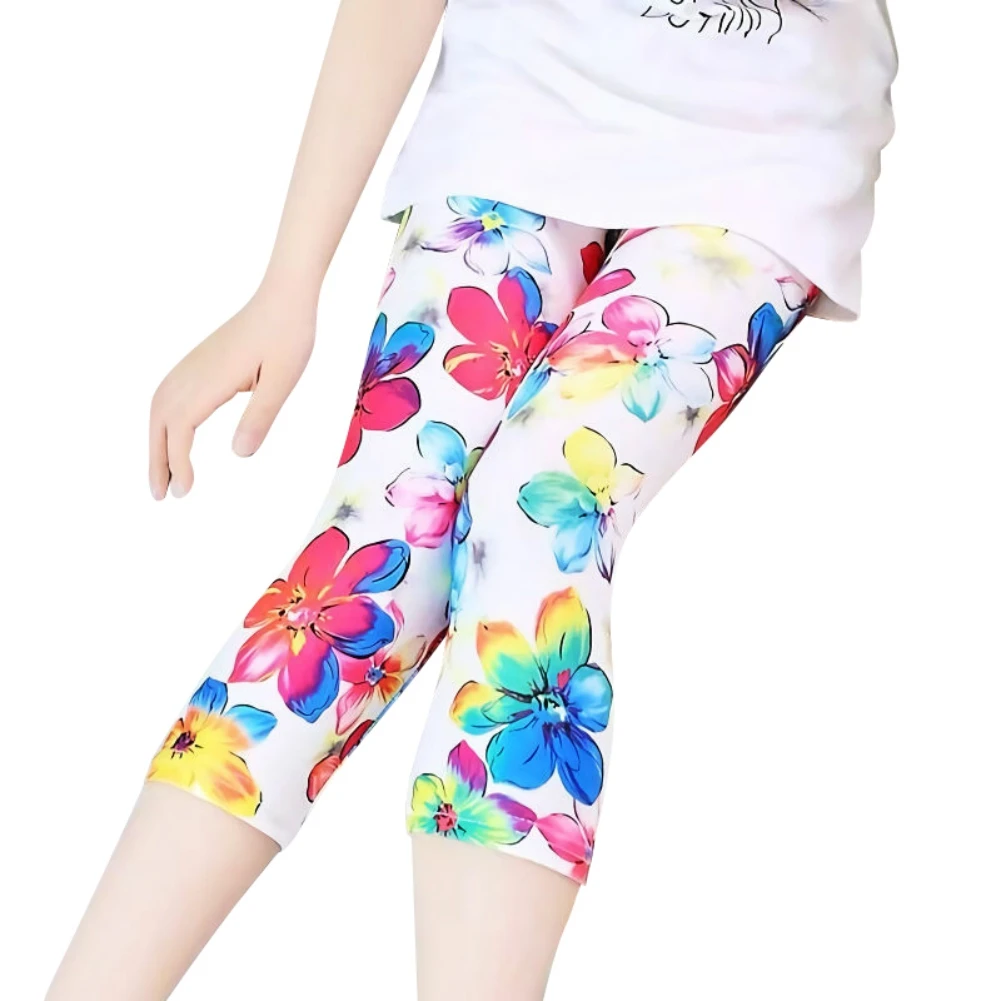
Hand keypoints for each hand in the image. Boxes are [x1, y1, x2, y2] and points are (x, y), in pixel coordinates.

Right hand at [149, 284, 315, 498]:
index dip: (177, 462)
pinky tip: (171, 435)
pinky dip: (163, 421)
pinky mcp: (200, 362)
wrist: (283, 298)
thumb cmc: (288, 337)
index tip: (184, 492)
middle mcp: (193, 372)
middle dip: (157, 460)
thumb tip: (239, 454)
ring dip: (156, 442)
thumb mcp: (282, 380)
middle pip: (160, 422)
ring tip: (163, 475)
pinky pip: (169, 394)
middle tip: (160, 496)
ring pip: (160, 408)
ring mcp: (193, 365)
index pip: (181, 428)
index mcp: (211, 380)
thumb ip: (261, 415)